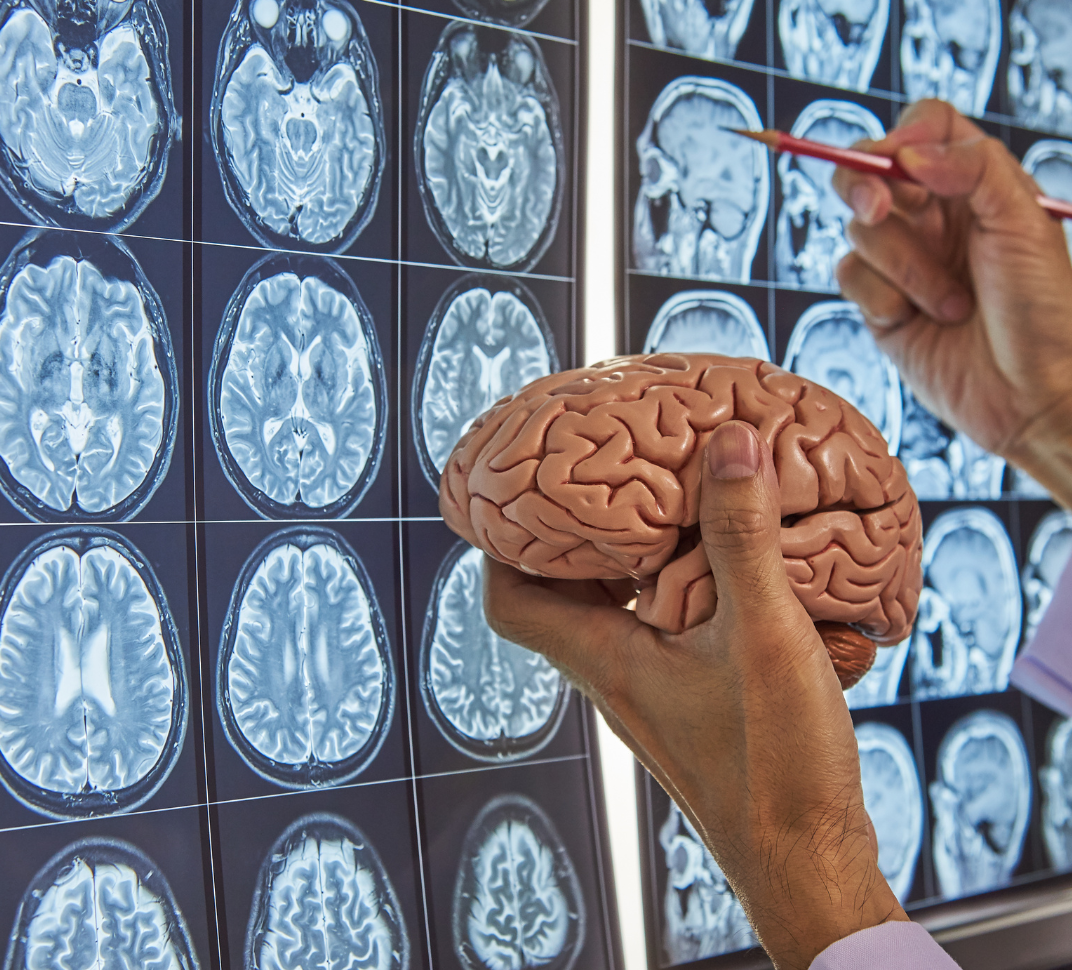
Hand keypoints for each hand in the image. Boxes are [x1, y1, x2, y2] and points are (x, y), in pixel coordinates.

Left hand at [484, 421, 905, 969]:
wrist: (810, 868)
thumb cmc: (775, 770)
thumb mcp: (763, 634)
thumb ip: (742, 538)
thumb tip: (729, 443)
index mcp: (606, 660)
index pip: (509, 601)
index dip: (501, 545)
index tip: (520, 493)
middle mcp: (616, 677)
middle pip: (561, 598)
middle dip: (574, 538)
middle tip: (600, 481)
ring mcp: (653, 694)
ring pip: (616, 613)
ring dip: (632, 562)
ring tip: (665, 508)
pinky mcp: (693, 705)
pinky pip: (663, 632)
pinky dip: (679, 592)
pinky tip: (730, 570)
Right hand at [831, 99, 1071, 506]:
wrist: (1032, 397)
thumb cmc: (1045, 312)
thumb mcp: (1026, 223)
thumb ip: (973, 168)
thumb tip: (910, 151)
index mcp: (975, 186)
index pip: (925, 127)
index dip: (905, 134)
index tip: (905, 160)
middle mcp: (935, 217)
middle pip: (869, 171)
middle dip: (864, 187)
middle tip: (880, 208)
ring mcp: (903, 260)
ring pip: (859, 231)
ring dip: (904, 268)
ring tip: (951, 302)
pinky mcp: (878, 303)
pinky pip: (849, 276)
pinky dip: (882, 298)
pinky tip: (919, 320)